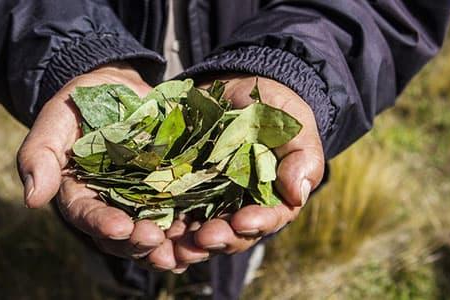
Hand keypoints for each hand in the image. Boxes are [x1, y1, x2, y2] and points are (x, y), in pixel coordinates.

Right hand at [16, 63, 177, 269]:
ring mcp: (142, 201)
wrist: (115, 87)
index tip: (119, 228)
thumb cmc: (79, 103)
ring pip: (154, 233)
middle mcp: (111, 205)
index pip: (87, 215)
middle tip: (154, 240)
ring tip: (185, 249)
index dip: (102, 224)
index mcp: (79, 194)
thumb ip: (39, 155)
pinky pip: (181, 213)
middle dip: (138, 241)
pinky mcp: (170, 190)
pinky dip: (193, 227)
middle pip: (122, 235)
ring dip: (169, 246)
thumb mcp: (55, 120)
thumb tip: (32, 200)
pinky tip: (206, 233)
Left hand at [171, 76, 324, 265]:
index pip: (267, 219)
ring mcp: (208, 202)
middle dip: (216, 239)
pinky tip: (148, 229)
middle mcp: (239, 208)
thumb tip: (297, 193)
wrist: (237, 90)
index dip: (255, 224)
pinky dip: (159, 225)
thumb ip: (301, 157)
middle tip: (201, 239)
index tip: (242, 222)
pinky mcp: (180, 190)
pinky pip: (169, 213)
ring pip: (197, 232)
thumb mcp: (293, 126)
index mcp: (271, 200)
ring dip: (185, 244)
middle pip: (229, 235)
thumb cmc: (274, 110)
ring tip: (172, 246)